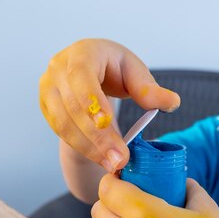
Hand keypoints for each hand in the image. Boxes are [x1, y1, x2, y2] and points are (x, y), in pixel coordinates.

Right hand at [39, 39, 179, 171]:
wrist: (91, 72)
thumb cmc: (114, 69)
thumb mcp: (135, 72)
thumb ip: (149, 89)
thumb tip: (172, 103)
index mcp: (82, 53)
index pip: (81, 75)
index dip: (92, 100)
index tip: (107, 123)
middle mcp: (58, 69)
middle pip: (73, 105)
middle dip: (98, 136)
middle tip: (120, 158)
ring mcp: (48, 89)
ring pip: (64, 123)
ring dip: (89, 147)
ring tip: (113, 164)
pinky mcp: (47, 109)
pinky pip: (61, 133)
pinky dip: (82, 148)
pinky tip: (102, 160)